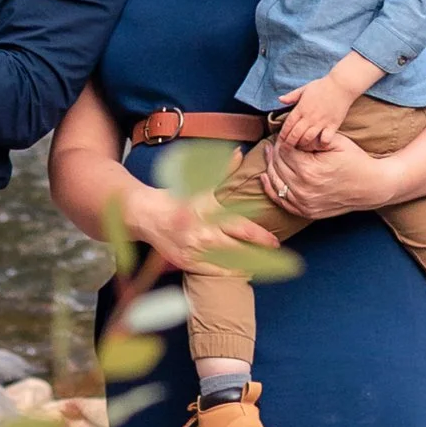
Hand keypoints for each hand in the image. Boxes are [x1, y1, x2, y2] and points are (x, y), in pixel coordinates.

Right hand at [113, 171, 277, 272]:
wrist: (146, 215)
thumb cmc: (176, 197)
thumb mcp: (199, 183)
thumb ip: (222, 171)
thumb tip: (239, 153)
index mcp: (209, 212)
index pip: (242, 228)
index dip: (261, 236)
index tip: (275, 242)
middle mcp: (204, 233)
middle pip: (240, 249)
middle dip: (261, 255)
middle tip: (279, 258)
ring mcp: (196, 250)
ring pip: (229, 262)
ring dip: (249, 265)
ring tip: (265, 266)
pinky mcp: (188, 263)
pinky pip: (214, 272)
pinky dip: (230, 273)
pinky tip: (243, 271)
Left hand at [254, 128, 407, 221]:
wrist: (372, 187)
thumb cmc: (355, 161)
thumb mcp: (335, 141)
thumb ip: (311, 137)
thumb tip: (291, 135)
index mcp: (310, 170)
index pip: (284, 151)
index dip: (281, 140)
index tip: (281, 134)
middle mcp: (304, 189)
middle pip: (277, 166)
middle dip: (274, 152)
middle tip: (274, 142)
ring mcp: (305, 203)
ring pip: (276, 183)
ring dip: (270, 167)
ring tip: (269, 154)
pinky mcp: (307, 212)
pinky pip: (281, 201)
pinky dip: (271, 188)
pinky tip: (266, 177)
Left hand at [272, 73, 363, 149]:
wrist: (341, 85)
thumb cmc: (322, 86)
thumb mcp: (304, 89)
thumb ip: (292, 96)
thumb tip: (280, 99)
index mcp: (301, 108)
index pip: (288, 124)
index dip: (283, 134)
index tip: (280, 140)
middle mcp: (309, 117)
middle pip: (295, 134)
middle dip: (289, 143)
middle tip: (286, 149)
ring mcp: (321, 122)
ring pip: (308, 138)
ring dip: (302, 144)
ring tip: (300, 148)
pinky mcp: (333, 125)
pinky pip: (325, 139)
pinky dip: (321, 144)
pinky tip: (319, 144)